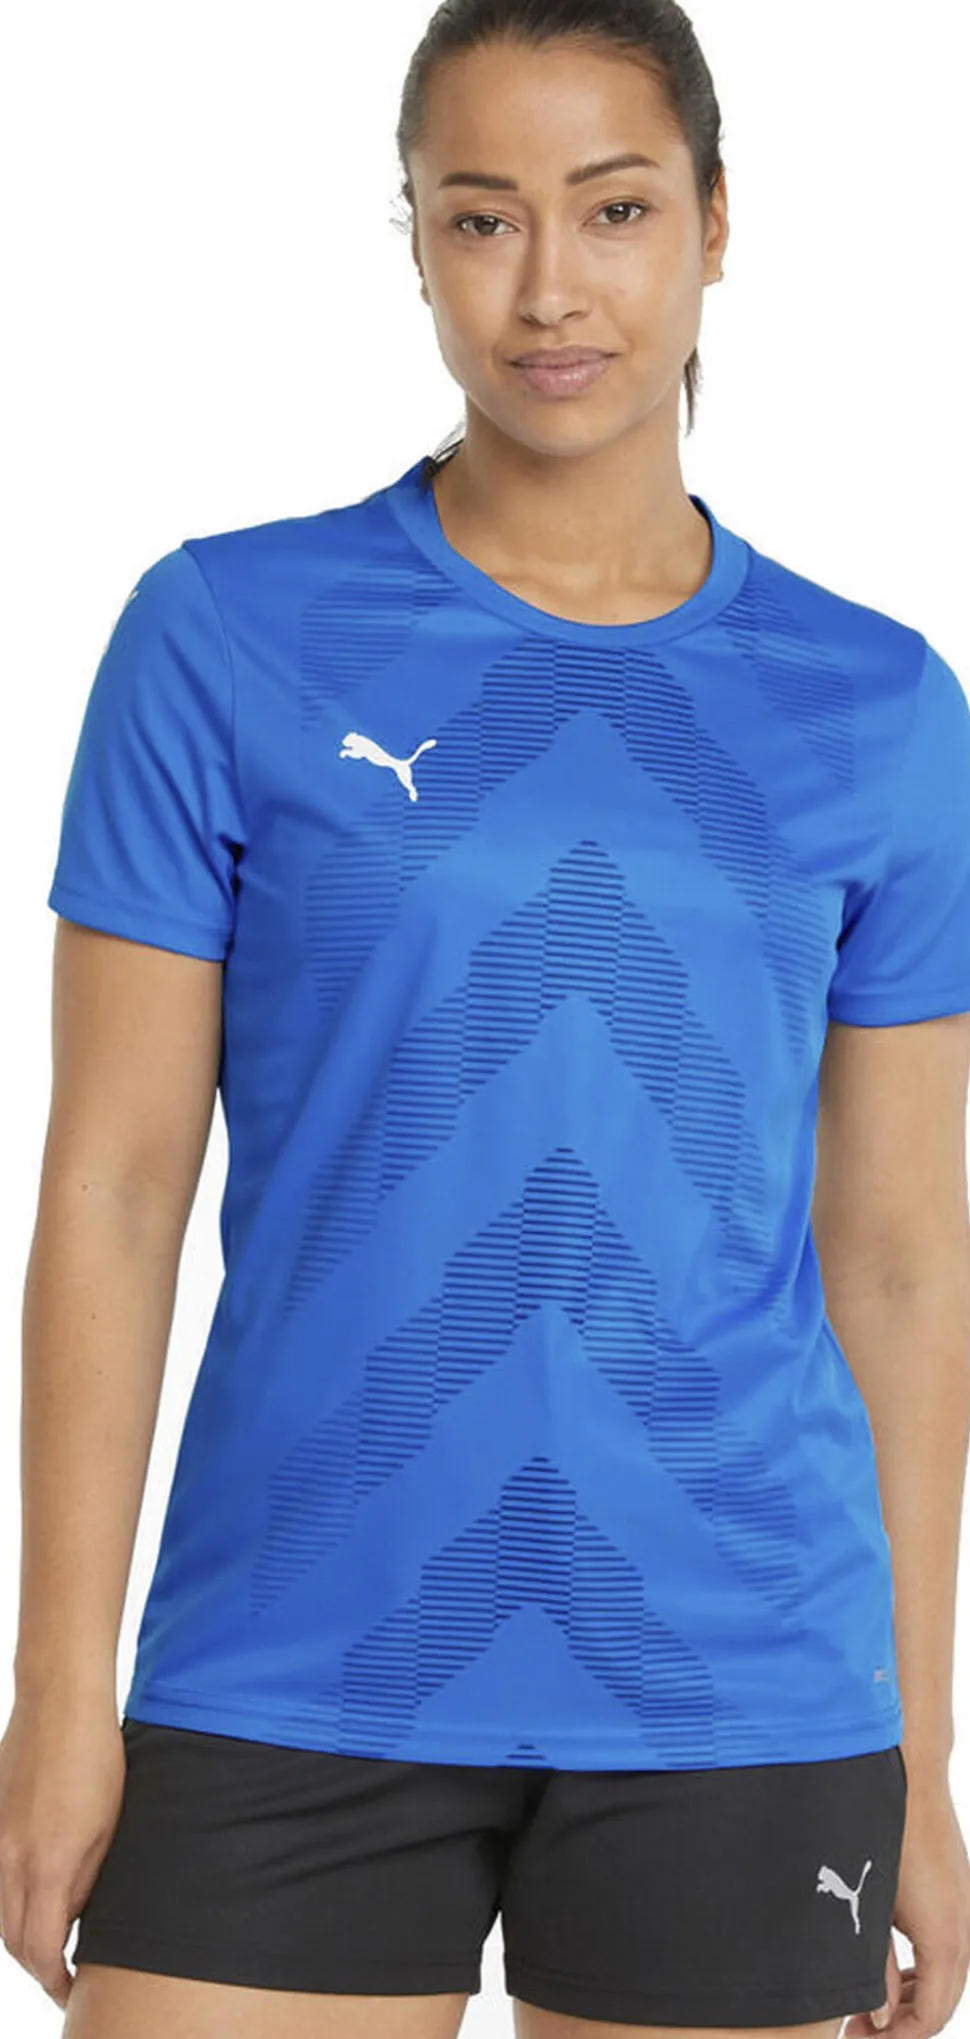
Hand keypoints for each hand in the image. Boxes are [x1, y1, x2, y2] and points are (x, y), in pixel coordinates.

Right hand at [0, 1691, 125, 2010]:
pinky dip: (10, 1899)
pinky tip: (34, 1893)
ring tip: (51, 1937)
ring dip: (20, 1933)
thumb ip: (86, 1881)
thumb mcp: (108, 1827)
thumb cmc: (96, 1757)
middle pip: (12, 1939)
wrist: (58, 1701)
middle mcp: (9, 1859)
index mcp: (46, 1865)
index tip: (71, 1990)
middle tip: (63, 1973)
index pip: (40, 1949)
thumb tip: (70, 1918)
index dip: (55, 1980)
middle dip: (36, 1964)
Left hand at [844, 1773, 969, 2038]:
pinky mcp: (953, 1889)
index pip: (932, 2014)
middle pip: (944, 2000)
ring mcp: (961, 1906)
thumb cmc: (884, 1833)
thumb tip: (879, 2015)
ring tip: (872, 2005)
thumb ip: (872, 1967)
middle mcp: (962, 1926)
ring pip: (947, 1973)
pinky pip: (946, 1946)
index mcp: (944, 1938)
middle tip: (862, 2031)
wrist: (911, 1773)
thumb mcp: (869, 1908)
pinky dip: (922, 1967)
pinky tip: (889, 1967)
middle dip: (906, 2024)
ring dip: (914, 1996)